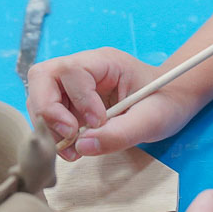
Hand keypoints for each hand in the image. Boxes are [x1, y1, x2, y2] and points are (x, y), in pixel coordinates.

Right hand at [26, 47, 196, 160]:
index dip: (78, 100)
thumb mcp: (152, 120)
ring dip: (49, 126)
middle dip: (48, 111)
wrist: (172, 101)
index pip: (71, 71)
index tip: (98, 123)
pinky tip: (74, 147)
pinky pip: (50, 113)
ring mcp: (74, 85)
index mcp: (105, 62)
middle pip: (42, 77)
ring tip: (73, 150)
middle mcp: (84, 68)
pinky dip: (55, 133)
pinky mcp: (72, 102)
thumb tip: (81, 146)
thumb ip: (120, 133)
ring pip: (40, 96)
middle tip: (70, 137)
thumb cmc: (166, 102)